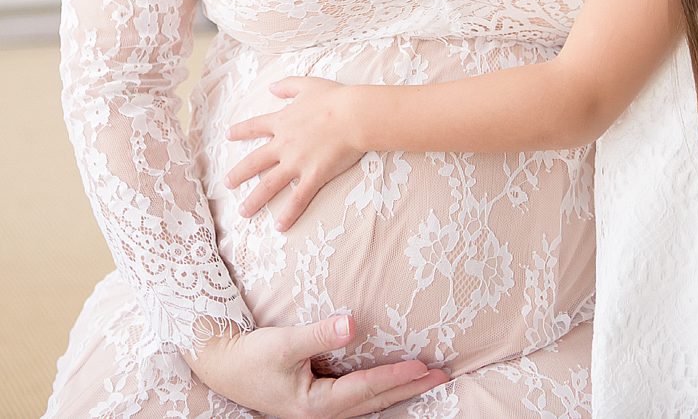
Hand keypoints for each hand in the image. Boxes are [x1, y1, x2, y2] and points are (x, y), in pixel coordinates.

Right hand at [184, 315, 448, 417]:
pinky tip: (394, 385)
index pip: (364, 389)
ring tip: (428, 379)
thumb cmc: (249, 355)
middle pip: (373, 401)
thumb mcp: (283, 344)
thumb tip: (352, 324)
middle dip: (408, 388)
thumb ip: (319, 335)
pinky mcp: (315, 404)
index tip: (423, 367)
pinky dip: (379, 392)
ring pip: (368, 404)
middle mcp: (319, 415)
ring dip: (398, 392)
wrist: (219, 366)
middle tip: (442, 375)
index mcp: (313, 405)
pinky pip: (357, 401)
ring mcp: (318, 412)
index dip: (395, 378)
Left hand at [225, 77, 364, 231]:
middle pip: (255, 162)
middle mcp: (284, 144)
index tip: (228, 135)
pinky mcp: (313, 175)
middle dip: (239, 173)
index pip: (255, 127)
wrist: (354, 115)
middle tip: (227, 183)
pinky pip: (298, 198)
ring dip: (255, 200)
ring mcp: (296, 162)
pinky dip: (289, 213)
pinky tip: (279, 227)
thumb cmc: (335, 98)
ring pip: (269, 185)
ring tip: (243, 212)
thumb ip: (288, 86)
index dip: (241, 131)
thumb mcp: (309, 85)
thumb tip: (271, 87)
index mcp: (282, 122)